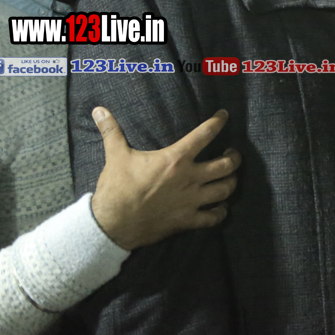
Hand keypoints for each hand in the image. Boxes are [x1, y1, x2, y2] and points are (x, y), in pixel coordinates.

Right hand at [90, 107, 240, 249]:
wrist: (111, 224)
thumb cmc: (116, 188)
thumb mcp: (115, 155)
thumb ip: (112, 131)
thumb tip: (98, 110)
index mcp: (175, 159)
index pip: (205, 134)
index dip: (218, 122)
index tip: (224, 116)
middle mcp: (189, 178)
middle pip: (227, 165)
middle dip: (235, 157)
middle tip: (233, 153)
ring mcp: (191, 200)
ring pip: (225, 189)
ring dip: (232, 182)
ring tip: (231, 177)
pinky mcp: (187, 220)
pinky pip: (214, 217)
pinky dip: (221, 212)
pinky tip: (221, 207)